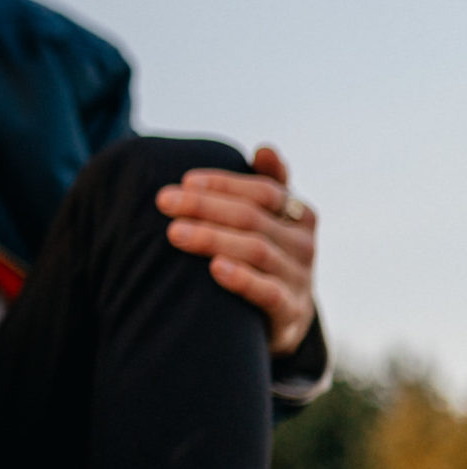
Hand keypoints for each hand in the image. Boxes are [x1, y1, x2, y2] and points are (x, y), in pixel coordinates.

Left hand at [156, 144, 317, 353]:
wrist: (282, 319)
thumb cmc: (267, 258)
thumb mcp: (271, 222)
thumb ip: (268, 185)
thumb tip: (265, 149)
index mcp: (298, 216)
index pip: (263, 191)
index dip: (224, 184)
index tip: (186, 180)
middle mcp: (303, 244)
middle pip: (252, 218)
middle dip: (205, 207)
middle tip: (164, 201)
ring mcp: (299, 279)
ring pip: (256, 251)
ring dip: (212, 238)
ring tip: (174, 232)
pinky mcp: (289, 312)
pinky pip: (268, 293)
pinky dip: (242, 279)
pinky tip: (214, 268)